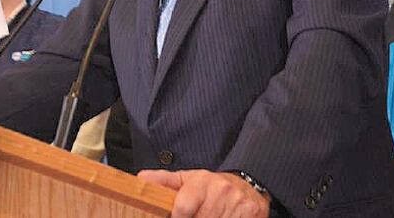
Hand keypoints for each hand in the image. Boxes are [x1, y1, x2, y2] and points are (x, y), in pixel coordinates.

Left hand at [138, 169, 269, 217]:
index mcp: (202, 182)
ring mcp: (238, 204)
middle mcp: (221, 191)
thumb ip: (164, 182)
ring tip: (208, 217)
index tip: (177, 217)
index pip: (184, 206)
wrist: (247, 185)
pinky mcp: (252, 213)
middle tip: (195, 216)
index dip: (178, 216)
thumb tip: (140, 178)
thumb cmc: (211, 187)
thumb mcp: (187, 180)